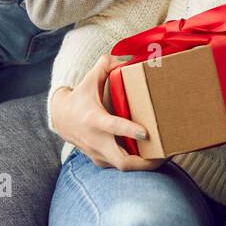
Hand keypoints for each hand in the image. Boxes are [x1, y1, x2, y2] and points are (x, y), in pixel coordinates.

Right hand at [49, 54, 164, 170]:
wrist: (60, 118)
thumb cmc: (80, 97)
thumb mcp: (89, 79)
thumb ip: (106, 65)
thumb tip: (127, 58)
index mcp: (95, 120)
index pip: (113, 127)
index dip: (130, 131)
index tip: (147, 133)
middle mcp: (96, 140)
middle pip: (122, 161)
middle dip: (145, 162)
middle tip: (165, 154)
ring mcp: (98, 153)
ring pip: (123, 167)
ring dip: (145, 165)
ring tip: (165, 156)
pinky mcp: (100, 160)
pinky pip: (120, 167)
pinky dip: (136, 164)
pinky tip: (152, 157)